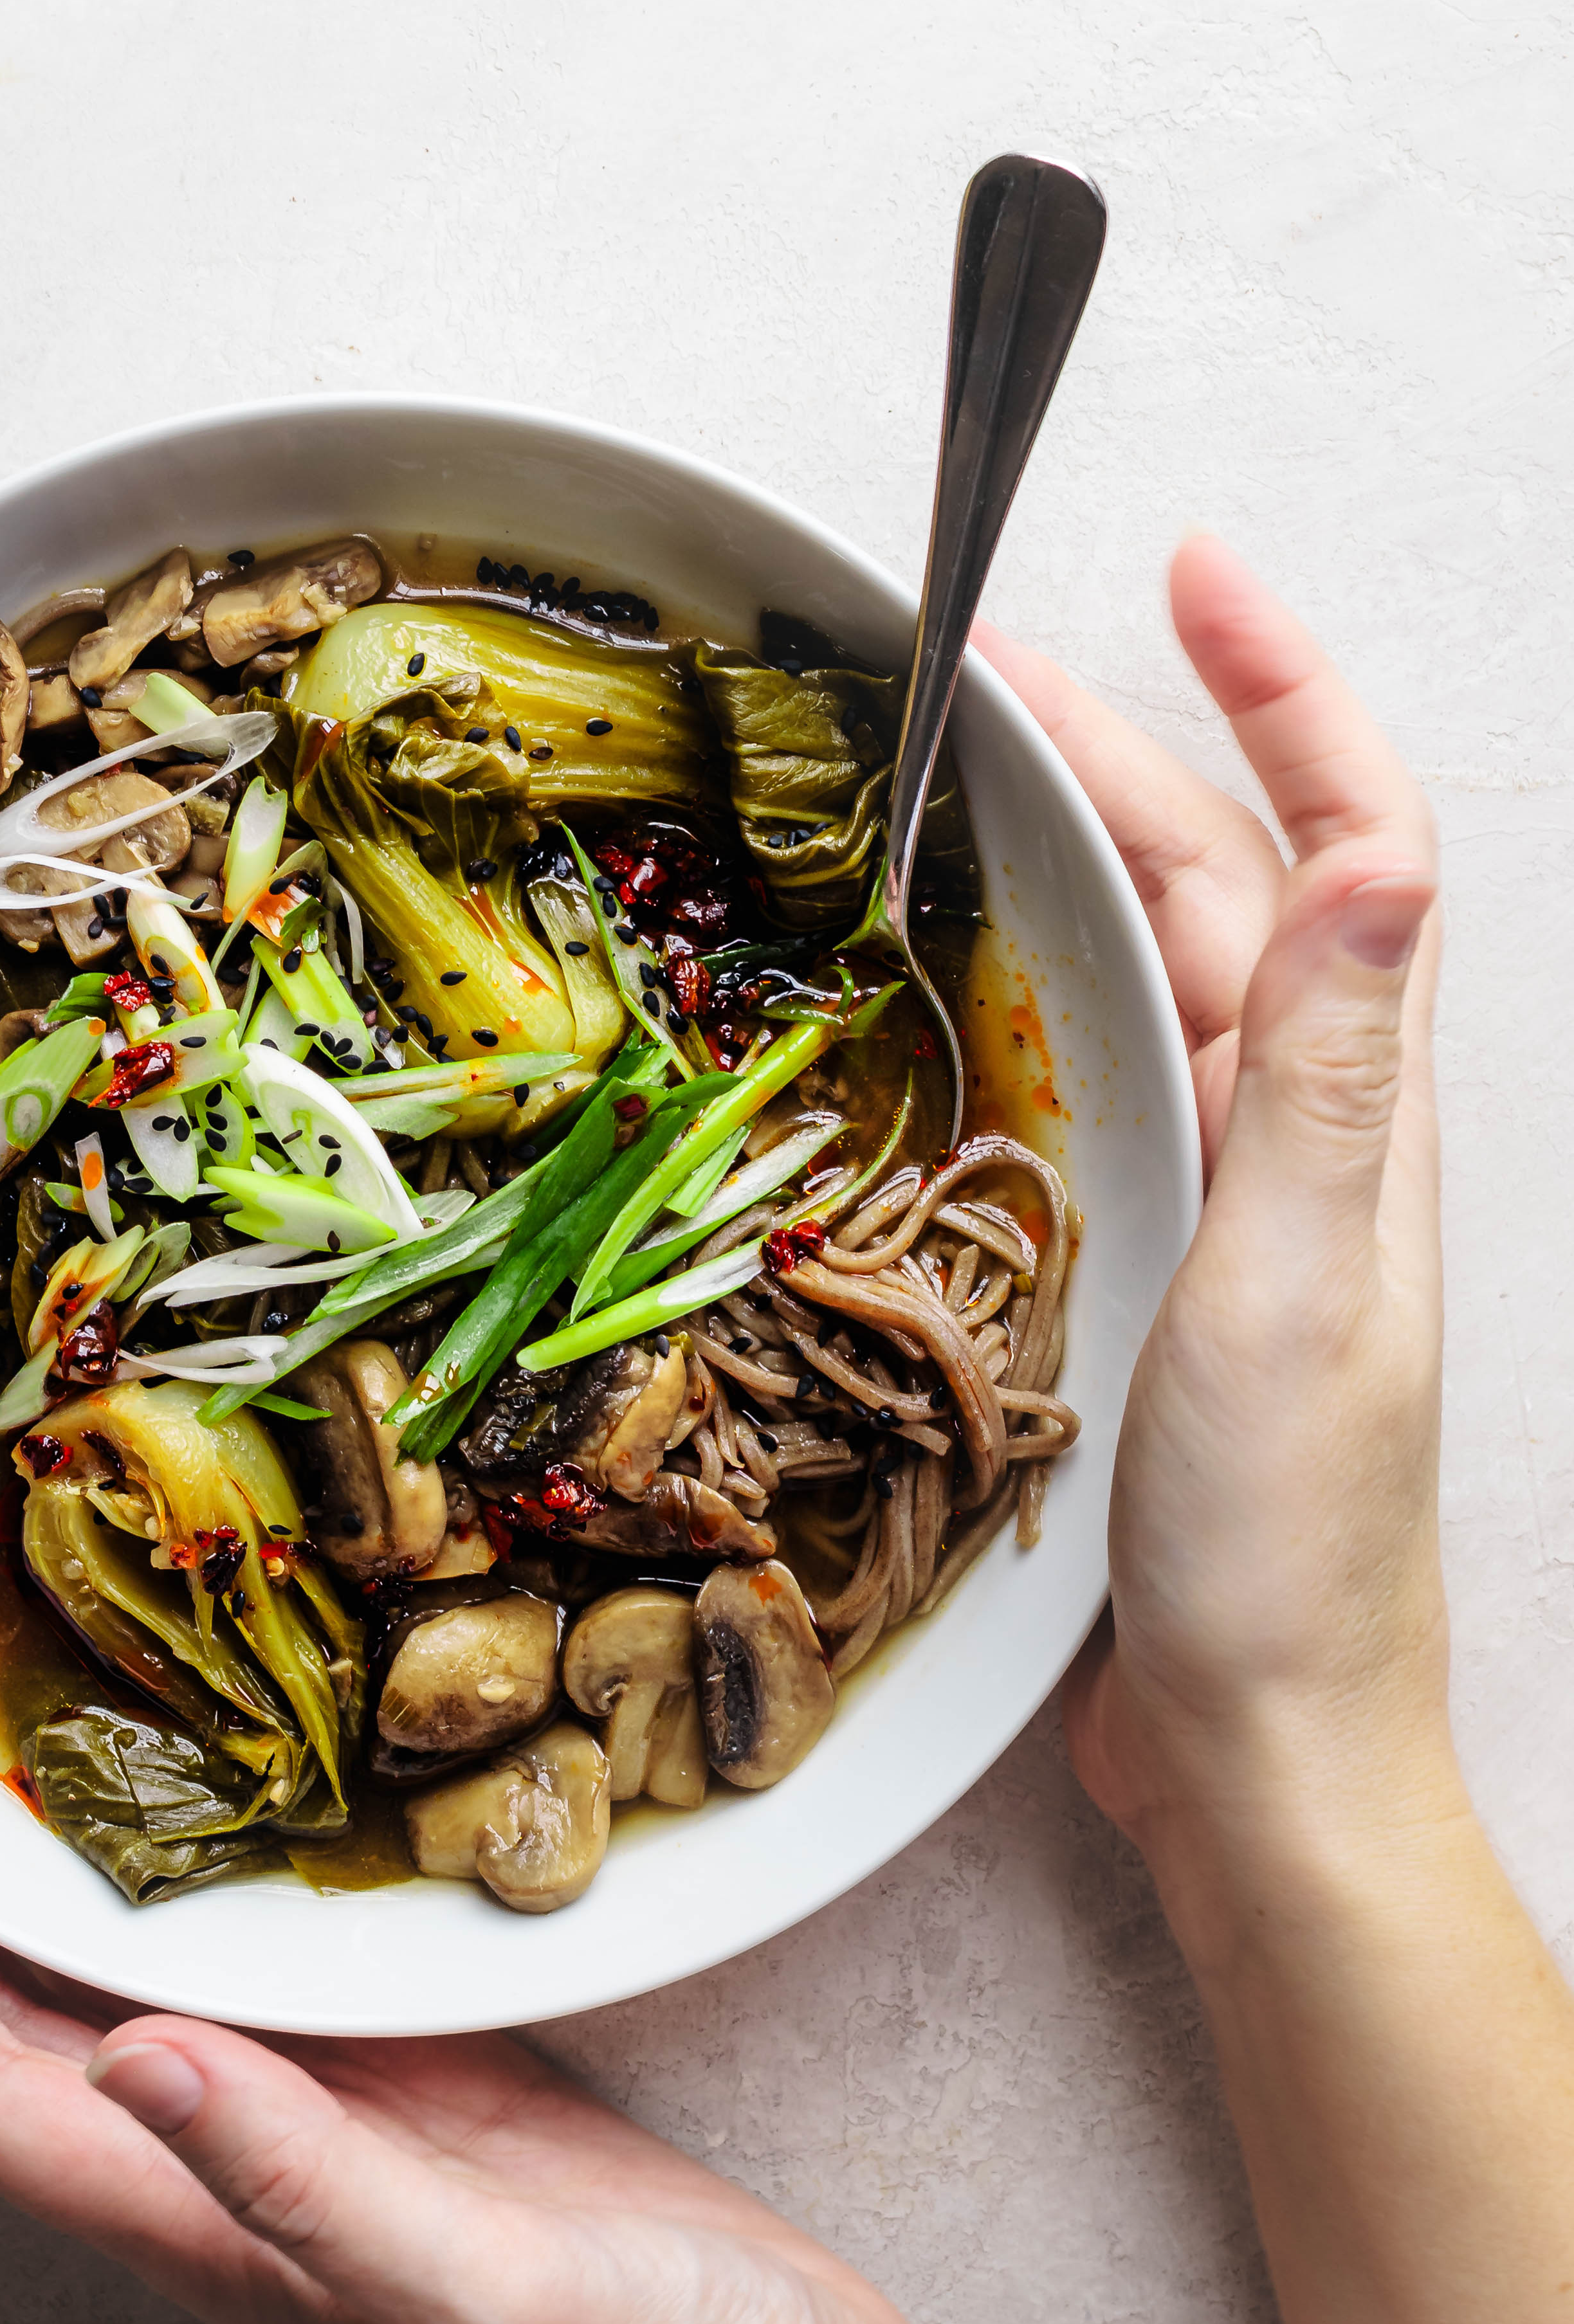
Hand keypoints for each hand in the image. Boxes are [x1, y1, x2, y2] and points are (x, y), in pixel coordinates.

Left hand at [0, 1804, 973, 2323]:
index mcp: (211, 2227)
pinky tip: (199, 1817)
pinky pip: (241, 1981)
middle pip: (4, 2037)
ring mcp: (313, 2136)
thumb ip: (307, 2180)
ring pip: (109, 2001)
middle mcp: (229, 2178)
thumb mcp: (478, 2283)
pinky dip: (182, 1895)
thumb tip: (133, 2058)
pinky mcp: (405, 2096)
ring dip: (21, 1897)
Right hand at [977, 533, 1453, 1870]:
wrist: (1259, 1754)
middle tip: (971, 658)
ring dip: (1058, 851)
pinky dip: (1021, 990)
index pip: (1346, 842)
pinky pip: (1090, 1077)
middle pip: (1219, 881)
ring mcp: (1220, 1195)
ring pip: (1144, 970)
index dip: (1283, 690)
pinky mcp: (1144, 1265)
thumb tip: (1386, 848)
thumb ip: (1336, 1072)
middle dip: (1120, 743)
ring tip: (939, 772)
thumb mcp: (1309, 1288)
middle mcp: (1295, 1129)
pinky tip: (937, 981)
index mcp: (1350, 1112)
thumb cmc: (1287, 1546)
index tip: (1192, 569)